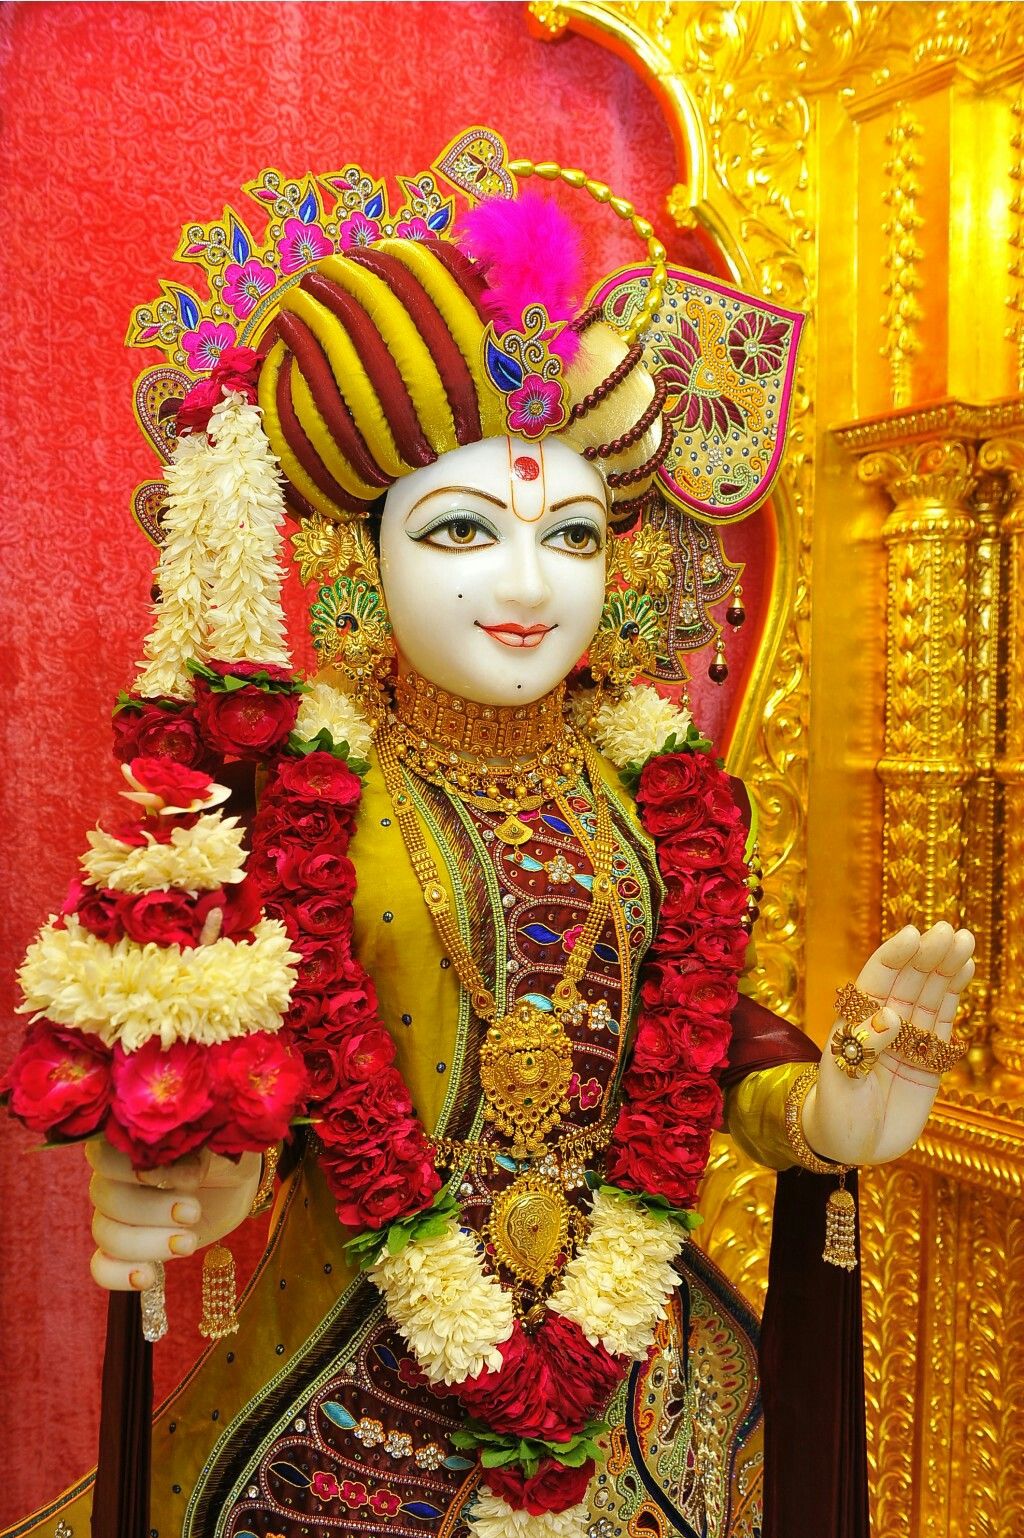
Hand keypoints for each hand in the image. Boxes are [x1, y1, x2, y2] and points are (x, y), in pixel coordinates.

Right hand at [87, 1138, 261, 1291]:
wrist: (235, 1180)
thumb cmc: (224, 1152)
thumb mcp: (218, 1145)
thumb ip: (192, 1148)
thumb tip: (167, 1159)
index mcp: (131, 1143)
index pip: (103, 1156)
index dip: (133, 1170)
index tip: (185, 1178)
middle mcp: (115, 1177)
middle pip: (106, 1199)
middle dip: (151, 1210)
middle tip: (192, 1212)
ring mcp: (118, 1214)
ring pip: (105, 1234)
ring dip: (147, 1243)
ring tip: (189, 1242)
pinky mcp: (129, 1248)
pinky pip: (103, 1266)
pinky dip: (119, 1276)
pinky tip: (148, 1276)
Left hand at [802, 922, 974, 1166]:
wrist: (851, 1147)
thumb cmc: (835, 1115)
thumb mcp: (841, 1085)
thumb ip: (863, 1050)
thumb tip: (890, 1015)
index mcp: (854, 1023)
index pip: (875, 981)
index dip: (893, 957)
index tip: (912, 934)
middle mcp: (881, 1024)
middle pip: (907, 981)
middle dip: (926, 955)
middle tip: (949, 930)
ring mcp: (907, 1038)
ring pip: (928, 995)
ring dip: (945, 967)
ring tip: (963, 939)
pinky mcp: (928, 1058)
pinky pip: (943, 1020)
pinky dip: (953, 994)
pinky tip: (964, 968)